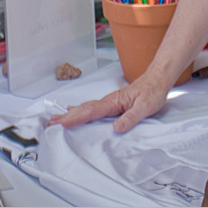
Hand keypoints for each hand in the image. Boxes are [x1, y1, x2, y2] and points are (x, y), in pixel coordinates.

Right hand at [48, 65, 170, 133]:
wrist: (157, 80)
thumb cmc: (152, 92)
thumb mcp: (145, 107)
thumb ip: (131, 117)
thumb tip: (116, 127)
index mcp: (114, 101)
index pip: (92, 111)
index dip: (76, 118)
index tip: (62, 123)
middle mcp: (108, 101)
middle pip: (84, 109)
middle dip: (66, 116)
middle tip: (50, 123)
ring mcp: (109, 102)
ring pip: (86, 108)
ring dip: (70, 114)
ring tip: (56, 119)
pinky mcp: (112, 104)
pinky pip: (92, 108)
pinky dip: (80, 110)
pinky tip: (73, 111)